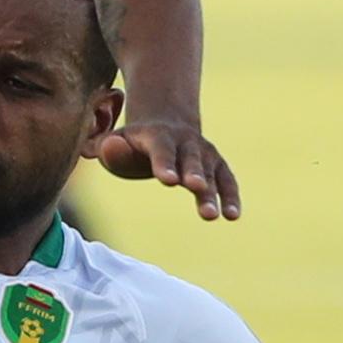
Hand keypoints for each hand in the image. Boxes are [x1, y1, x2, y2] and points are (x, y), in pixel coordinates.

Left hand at [86, 118, 239, 221]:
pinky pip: (227, 181)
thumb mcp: (114, 143)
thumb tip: (110, 149)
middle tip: (196, 187)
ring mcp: (204, 153)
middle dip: (194, 173)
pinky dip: (231, 197)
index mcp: (157, 135)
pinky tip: (233, 216)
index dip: (164, 163)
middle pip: (190, 159)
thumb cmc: (132, 145)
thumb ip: (109, 149)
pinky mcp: (217, 166)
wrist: (163, 126)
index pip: (161, 149)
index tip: (168, 181)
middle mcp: (185, 141)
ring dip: (213, 193)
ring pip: (211, 173)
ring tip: (213, 215)